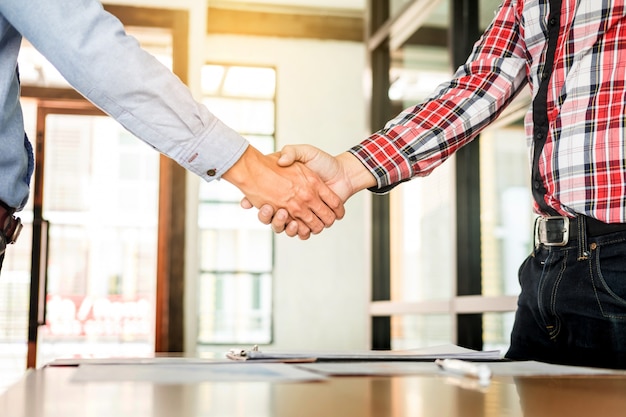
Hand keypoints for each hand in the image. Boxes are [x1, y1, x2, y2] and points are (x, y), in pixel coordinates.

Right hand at [241, 144, 376, 237]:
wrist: (343, 173)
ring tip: (283, 214)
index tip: (248, 201)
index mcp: (286, 190)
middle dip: (265, 215)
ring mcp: (303, 214)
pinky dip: (298, 231)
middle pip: (271, 217)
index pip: (264, 200)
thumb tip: (279, 161)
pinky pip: (302, 232)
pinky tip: (296, 223)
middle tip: (266, 207)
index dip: (254, 202)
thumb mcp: (304, 152)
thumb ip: (291, 152)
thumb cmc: (323, 162)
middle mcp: (292, 204)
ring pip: (285, 227)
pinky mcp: (314, 221)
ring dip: (281, 224)